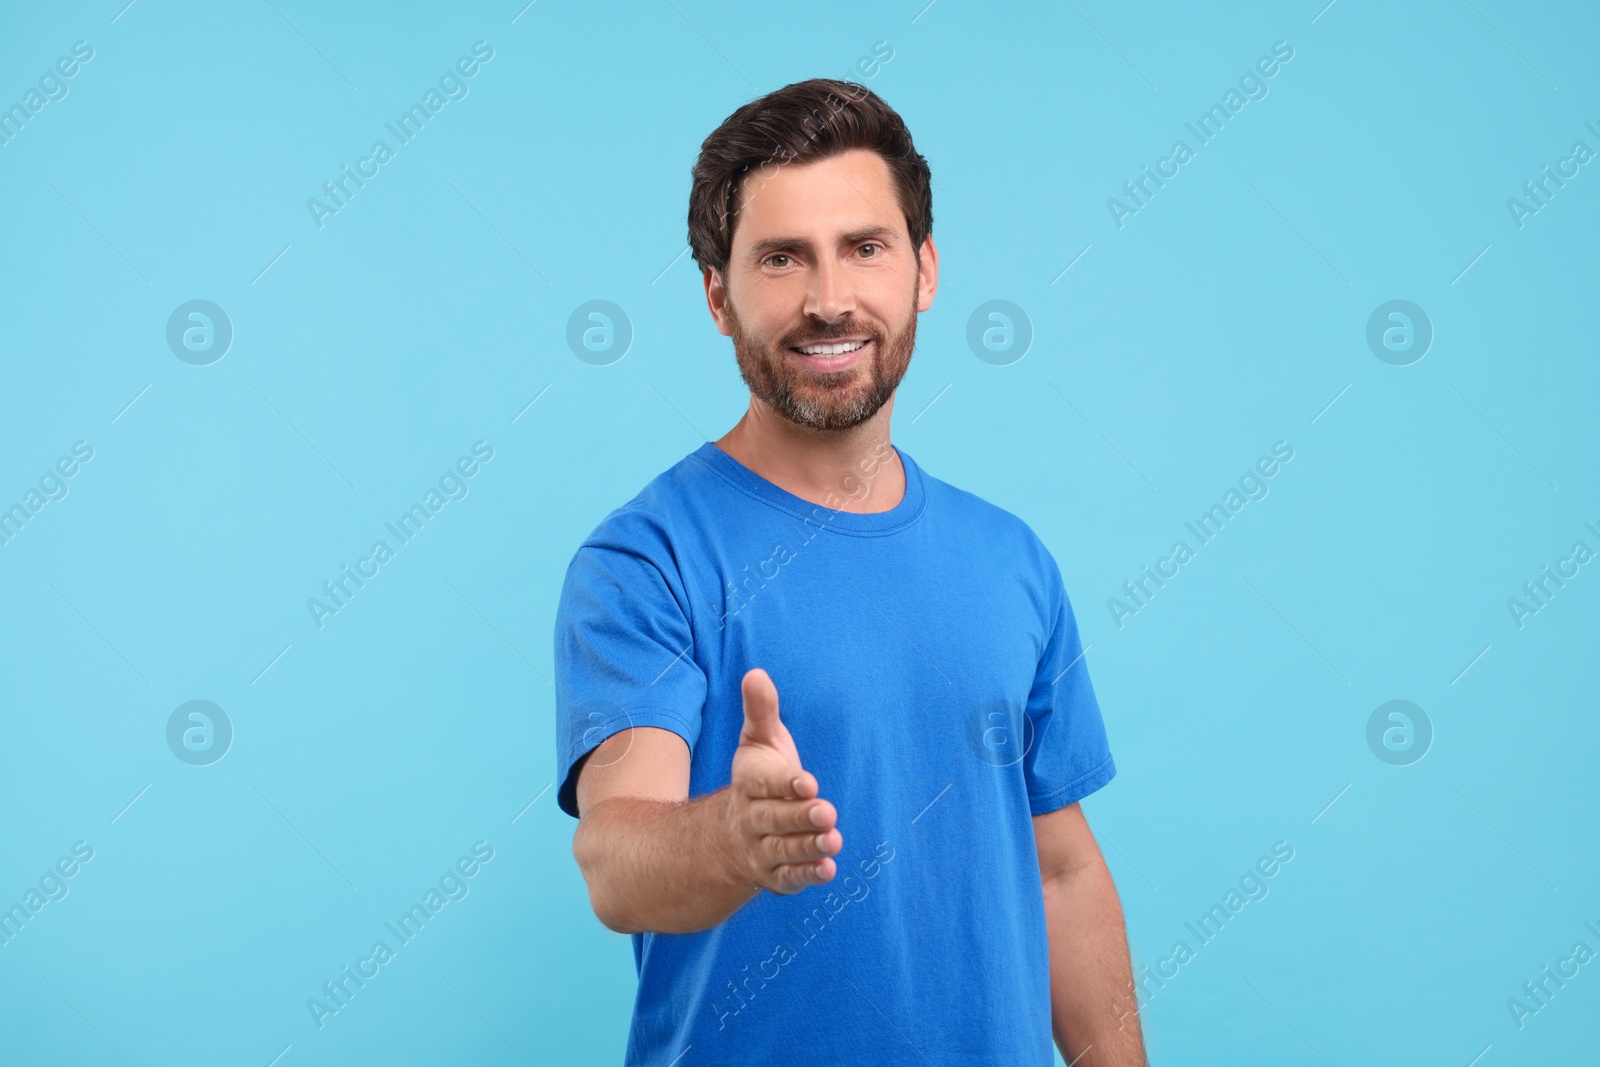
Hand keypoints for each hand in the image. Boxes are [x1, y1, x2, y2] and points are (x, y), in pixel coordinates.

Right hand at [726, 668, 841, 893]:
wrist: (730, 834)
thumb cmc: (758, 779)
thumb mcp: (758, 742)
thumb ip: (760, 711)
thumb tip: (755, 673)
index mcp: (750, 784)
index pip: (765, 784)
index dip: (785, 784)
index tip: (808, 782)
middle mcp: (753, 819)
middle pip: (775, 819)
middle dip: (801, 817)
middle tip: (828, 813)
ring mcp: (763, 849)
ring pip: (784, 849)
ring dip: (808, 847)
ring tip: (834, 841)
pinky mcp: (775, 874)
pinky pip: (789, 877)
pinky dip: (806, 875)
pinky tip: (828, 870)